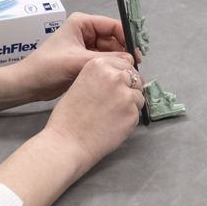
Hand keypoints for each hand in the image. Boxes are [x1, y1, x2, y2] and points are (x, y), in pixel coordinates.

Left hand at [12, 13, 127, 101]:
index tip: (137, 54)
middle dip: (123, 53)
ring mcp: (85, 46)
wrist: (28, 85)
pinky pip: (103, 62)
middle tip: (134, 69)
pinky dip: (109, 69)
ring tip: (126, 76)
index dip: (127, 38)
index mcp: (82, 23)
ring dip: (117, 63)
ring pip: (110, 53)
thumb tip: (131, 61)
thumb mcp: (78, 61)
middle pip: (114, 40)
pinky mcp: (83, 60)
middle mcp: (85, 32)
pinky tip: (116, 78)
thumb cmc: (47, 67)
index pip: (113, 26)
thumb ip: (106, 60)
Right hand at [37, 54, 144, 175]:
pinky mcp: (132, 113)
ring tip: (110, 115)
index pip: (124, 63)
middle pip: (135, 78)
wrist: (67, 142)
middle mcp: (114, 76)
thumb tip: (119, 77)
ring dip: (130, 104)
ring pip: (138, 96)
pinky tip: (113, 124)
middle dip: (129, 88)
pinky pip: (137, 113)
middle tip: (116, 102)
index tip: (120, 83)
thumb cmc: (69, 118)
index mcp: (99, 65)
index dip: (124, 75)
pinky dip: (129, 118)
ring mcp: (125, 95)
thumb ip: (101, 77)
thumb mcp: (80, 83)